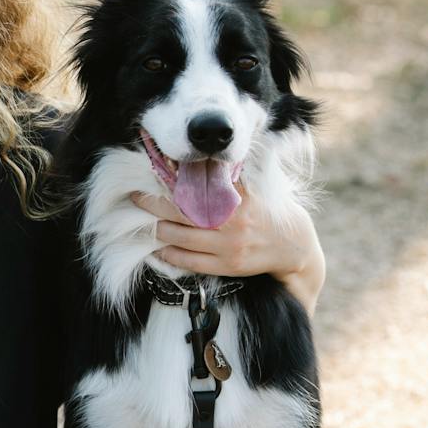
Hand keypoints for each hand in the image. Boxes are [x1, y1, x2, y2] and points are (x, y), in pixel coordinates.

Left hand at [129, 188, 325, 313]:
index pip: (199, 187)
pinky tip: (157, 248)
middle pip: (181, 212)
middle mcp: (232, 222)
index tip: (153, 173)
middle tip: (135, 198)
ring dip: (158, 230)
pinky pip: (188, 261)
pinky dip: (168, 254)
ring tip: (144, 222)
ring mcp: (228, 246)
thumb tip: (206, 160)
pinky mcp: (226, 266)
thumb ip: (230, 179)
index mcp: (238, 199)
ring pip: (180, 238)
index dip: (172, 181)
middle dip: (153, 204)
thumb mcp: (254, 190)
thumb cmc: (267, 212)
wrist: (293, 246)